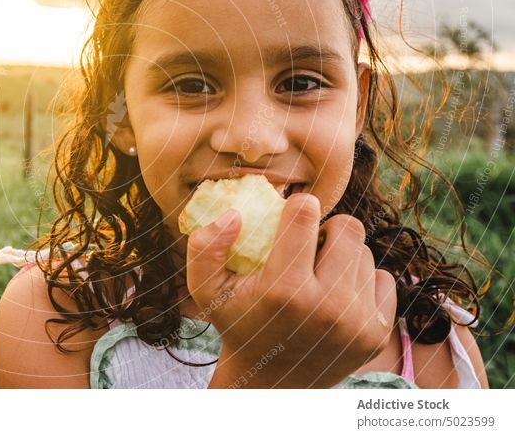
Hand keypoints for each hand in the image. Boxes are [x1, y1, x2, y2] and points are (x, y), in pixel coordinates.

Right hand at [186, 193, 396, 387]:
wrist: (271, 382)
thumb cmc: (238, 323)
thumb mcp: (206, 289)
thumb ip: (205, 247)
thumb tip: (234, 214)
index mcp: (284, 290)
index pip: (306, 215)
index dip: (299, 205)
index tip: (294, 211)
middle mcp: (326, 307)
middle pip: (347, 227)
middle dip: (327, 228)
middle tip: (309, 245)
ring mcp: (357, 322)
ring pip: (364, 252)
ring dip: (342, 255)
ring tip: (320, 273)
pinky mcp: (377, 333)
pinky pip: (383, 278)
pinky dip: (362, 280)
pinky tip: (339, 293)